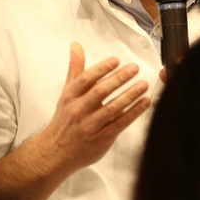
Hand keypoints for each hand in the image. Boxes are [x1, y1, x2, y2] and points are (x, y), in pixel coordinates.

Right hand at [0, 43, 149, 199]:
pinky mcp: (102, 139)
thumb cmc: (64, 119)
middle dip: (118, 79)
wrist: (55, 153)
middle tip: (134, 68)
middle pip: (100, 92)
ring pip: (112, 108)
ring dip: (130, 95)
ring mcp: (90, 126)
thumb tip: (76, 46)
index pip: (85, 80)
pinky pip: (120, 124)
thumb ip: (75, 69)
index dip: (101, 69)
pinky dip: (133, 113)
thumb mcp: (66, 93)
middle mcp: (79, 111)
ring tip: (143, 84)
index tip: (116, 60)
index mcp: (70, 97)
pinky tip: (144, 102)